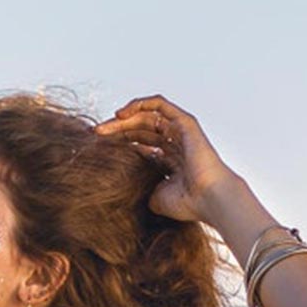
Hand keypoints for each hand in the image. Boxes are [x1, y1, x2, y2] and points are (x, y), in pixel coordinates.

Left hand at [94, 95, 232, 221]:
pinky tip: (121, 113)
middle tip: (97, 135)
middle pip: (140, 129)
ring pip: (146, 117)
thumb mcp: (155, 197)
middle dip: (117, 130)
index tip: (99, 149)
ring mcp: (180, 131)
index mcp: (170, 160)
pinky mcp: (184, 122)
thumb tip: (125, 189)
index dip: (120, 144)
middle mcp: (175, 143)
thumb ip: (141, 188)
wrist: (209, 198)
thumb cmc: (188, 203)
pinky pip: (159, 105)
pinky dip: (140, 104)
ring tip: (104, 128)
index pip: (140, 145)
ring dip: (123, 119)